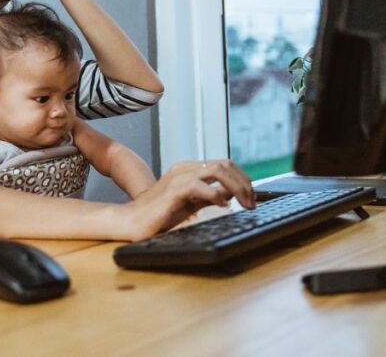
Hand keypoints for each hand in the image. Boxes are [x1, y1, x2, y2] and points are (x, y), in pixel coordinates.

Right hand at [116, 160, 255, 240]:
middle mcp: (185, 169)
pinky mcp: (172, 192)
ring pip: (216, 170)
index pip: (224, 164)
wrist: (132, 221)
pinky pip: (198, 186)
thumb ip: (210, 195)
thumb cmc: (160, 214)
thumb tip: (232, 193)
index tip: (253, 197)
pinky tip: (222, 205)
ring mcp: (178, 178)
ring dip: (236, 186)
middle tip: (253, 202)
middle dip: (244, 182)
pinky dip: (215, 194)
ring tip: (244, 203)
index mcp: (190, 170)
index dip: (243, 179)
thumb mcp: (191, 203)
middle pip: (224, 164)